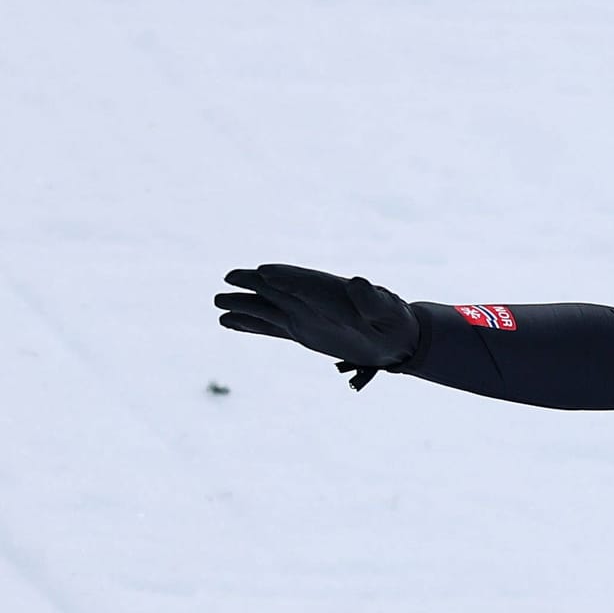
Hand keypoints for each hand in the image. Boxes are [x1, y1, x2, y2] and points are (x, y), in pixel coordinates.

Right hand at [216, 265, 420, 387]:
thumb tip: (360, 282)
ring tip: (218, 303)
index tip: (264, 273)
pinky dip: (249, 325)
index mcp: (332, 291)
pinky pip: (269, 326)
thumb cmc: (394, 322)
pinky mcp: (301, 330)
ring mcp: (302, 314)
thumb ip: (373, 299)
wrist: (395, 339)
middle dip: (254, 282)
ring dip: (244, 305)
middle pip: (277, 288)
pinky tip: (227, 322)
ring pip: (267, 307)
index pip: (305, 281)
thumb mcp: (388, 311)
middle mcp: (311, 299)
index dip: (286, 276)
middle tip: (230, 277)